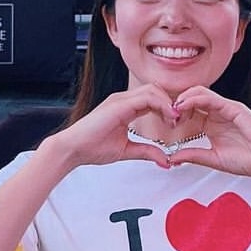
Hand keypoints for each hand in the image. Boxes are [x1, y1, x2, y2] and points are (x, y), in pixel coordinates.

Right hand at [53, 84, 186, 169]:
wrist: (72, 149)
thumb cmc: (92, 147)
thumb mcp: (127, 150)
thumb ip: (147, 152)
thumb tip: (166, 160)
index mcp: (125, 107)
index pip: (153, 99)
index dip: (167, 108)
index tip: (175, 124)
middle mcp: (123, 99)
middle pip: (155, 90)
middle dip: (170, 103)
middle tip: (178, 121)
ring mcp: (120, 99)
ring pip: (153, 90)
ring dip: (167, 103)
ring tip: (174, 120)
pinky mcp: (119, 104)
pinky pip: (146, 98)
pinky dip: (161, 105)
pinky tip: (167, 118)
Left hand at [159, 85, 250, 177]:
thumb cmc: (249, 159)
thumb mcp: (213, 159)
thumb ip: (193, 155)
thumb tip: (172, 158)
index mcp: (211, 123)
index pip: (188, 111)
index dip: (173, 114)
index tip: (163, 124)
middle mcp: (217, 113)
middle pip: (190, 98)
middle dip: (174, 103)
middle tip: (165, 116)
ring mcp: (225, 108)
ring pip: (198, 92)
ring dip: (182, 99)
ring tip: (172, 110)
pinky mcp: (233, 107)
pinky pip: (211, 97)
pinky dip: (194, 99)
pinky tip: (183, 107)